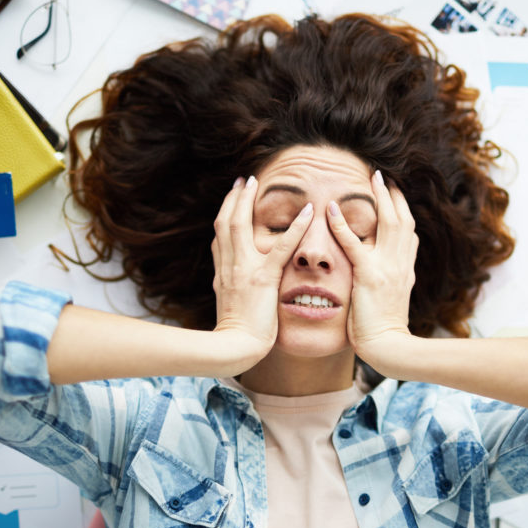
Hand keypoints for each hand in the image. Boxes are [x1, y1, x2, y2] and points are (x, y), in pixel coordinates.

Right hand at [211, 176, 312, 367]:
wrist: (234, 347)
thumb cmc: (236, 334)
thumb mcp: (230, 306)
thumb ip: (232, 289)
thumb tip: (233, 283)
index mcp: (223, 273)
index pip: (220, 236)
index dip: (225, 215)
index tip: (231, 199)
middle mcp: (229, 266)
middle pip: (224, 222)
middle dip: (233, 199)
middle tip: (242, 180)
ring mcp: (243, 270)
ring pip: (239, 225)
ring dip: (247, 201)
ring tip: (255, 183)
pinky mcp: (263, 279)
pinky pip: (281, 248)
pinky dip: (295, 228)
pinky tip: (308, 213)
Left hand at [327, 170, 417, 370]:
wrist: (388, 347)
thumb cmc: (385, 330)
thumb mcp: (393, 299)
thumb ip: (392, 281)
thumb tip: (390, 274)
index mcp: (405, 270)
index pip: (408, 233)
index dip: (402, 211)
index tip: (395, 194)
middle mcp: (401, 264)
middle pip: (403, 220)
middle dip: (395, 195)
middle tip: (384, 176)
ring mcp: (387, 268)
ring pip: (388, 223)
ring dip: (380, 197)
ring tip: (372, 178)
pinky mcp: (369, 276)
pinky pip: (354, 244)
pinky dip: (342, 224)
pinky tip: (330, 209)